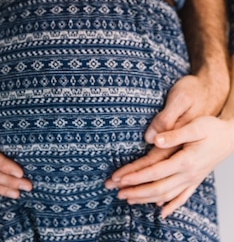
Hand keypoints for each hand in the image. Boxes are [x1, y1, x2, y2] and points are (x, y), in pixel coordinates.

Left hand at [105, 74, 227, 216]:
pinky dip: (171, 205)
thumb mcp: (195, 126)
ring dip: (146, 199)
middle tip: (115, 191)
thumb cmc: (212, 128)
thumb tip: (154, 139)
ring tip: (128, 200)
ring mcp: (192, 179)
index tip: (118, 178)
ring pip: (166, 195)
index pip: (153, 171)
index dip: (134, 176)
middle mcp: (188, 174)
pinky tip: (161, 212)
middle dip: (134, 191)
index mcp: (184, 160)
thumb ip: (174, 133)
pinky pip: (182, 197)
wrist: (231, 135)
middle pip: (156, 187)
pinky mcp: (195, 180)